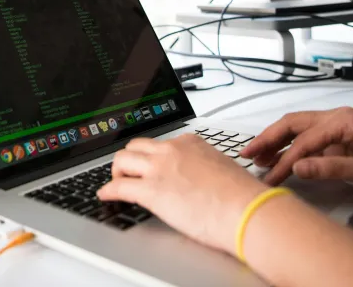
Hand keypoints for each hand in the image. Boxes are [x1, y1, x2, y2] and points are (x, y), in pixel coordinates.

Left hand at [97, 135, 266, 254]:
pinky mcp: (151, 191)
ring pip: (122, 160)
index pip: (161, 143)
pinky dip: (108, 191)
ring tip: (116, 183)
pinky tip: (106, 196)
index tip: (149, 164)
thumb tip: (202, 179)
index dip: (151, 156)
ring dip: (116, 172)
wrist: (246, 210)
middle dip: (128, 160)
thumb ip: (205, 168)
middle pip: (136, 147)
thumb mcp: (222, 169)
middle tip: (127, 173)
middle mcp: (172, 150)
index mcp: (190, 143)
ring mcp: (159, 169)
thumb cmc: (243, 196)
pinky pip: (119, 187)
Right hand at [241, 107, 352, 193]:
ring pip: (296, 129)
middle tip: (247, 154)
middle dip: (268, 138)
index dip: (285, 160)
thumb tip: (299, 168)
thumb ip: (334, 168)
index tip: (270, 177)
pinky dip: (288, 149)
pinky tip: (277, 159)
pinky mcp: (337, 141)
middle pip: (292, 124)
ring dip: (275, 142)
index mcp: (344, 120)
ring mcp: (336, 128)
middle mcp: (336, 119)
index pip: (305, 140)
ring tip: (255, 156)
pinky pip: (306, 141)